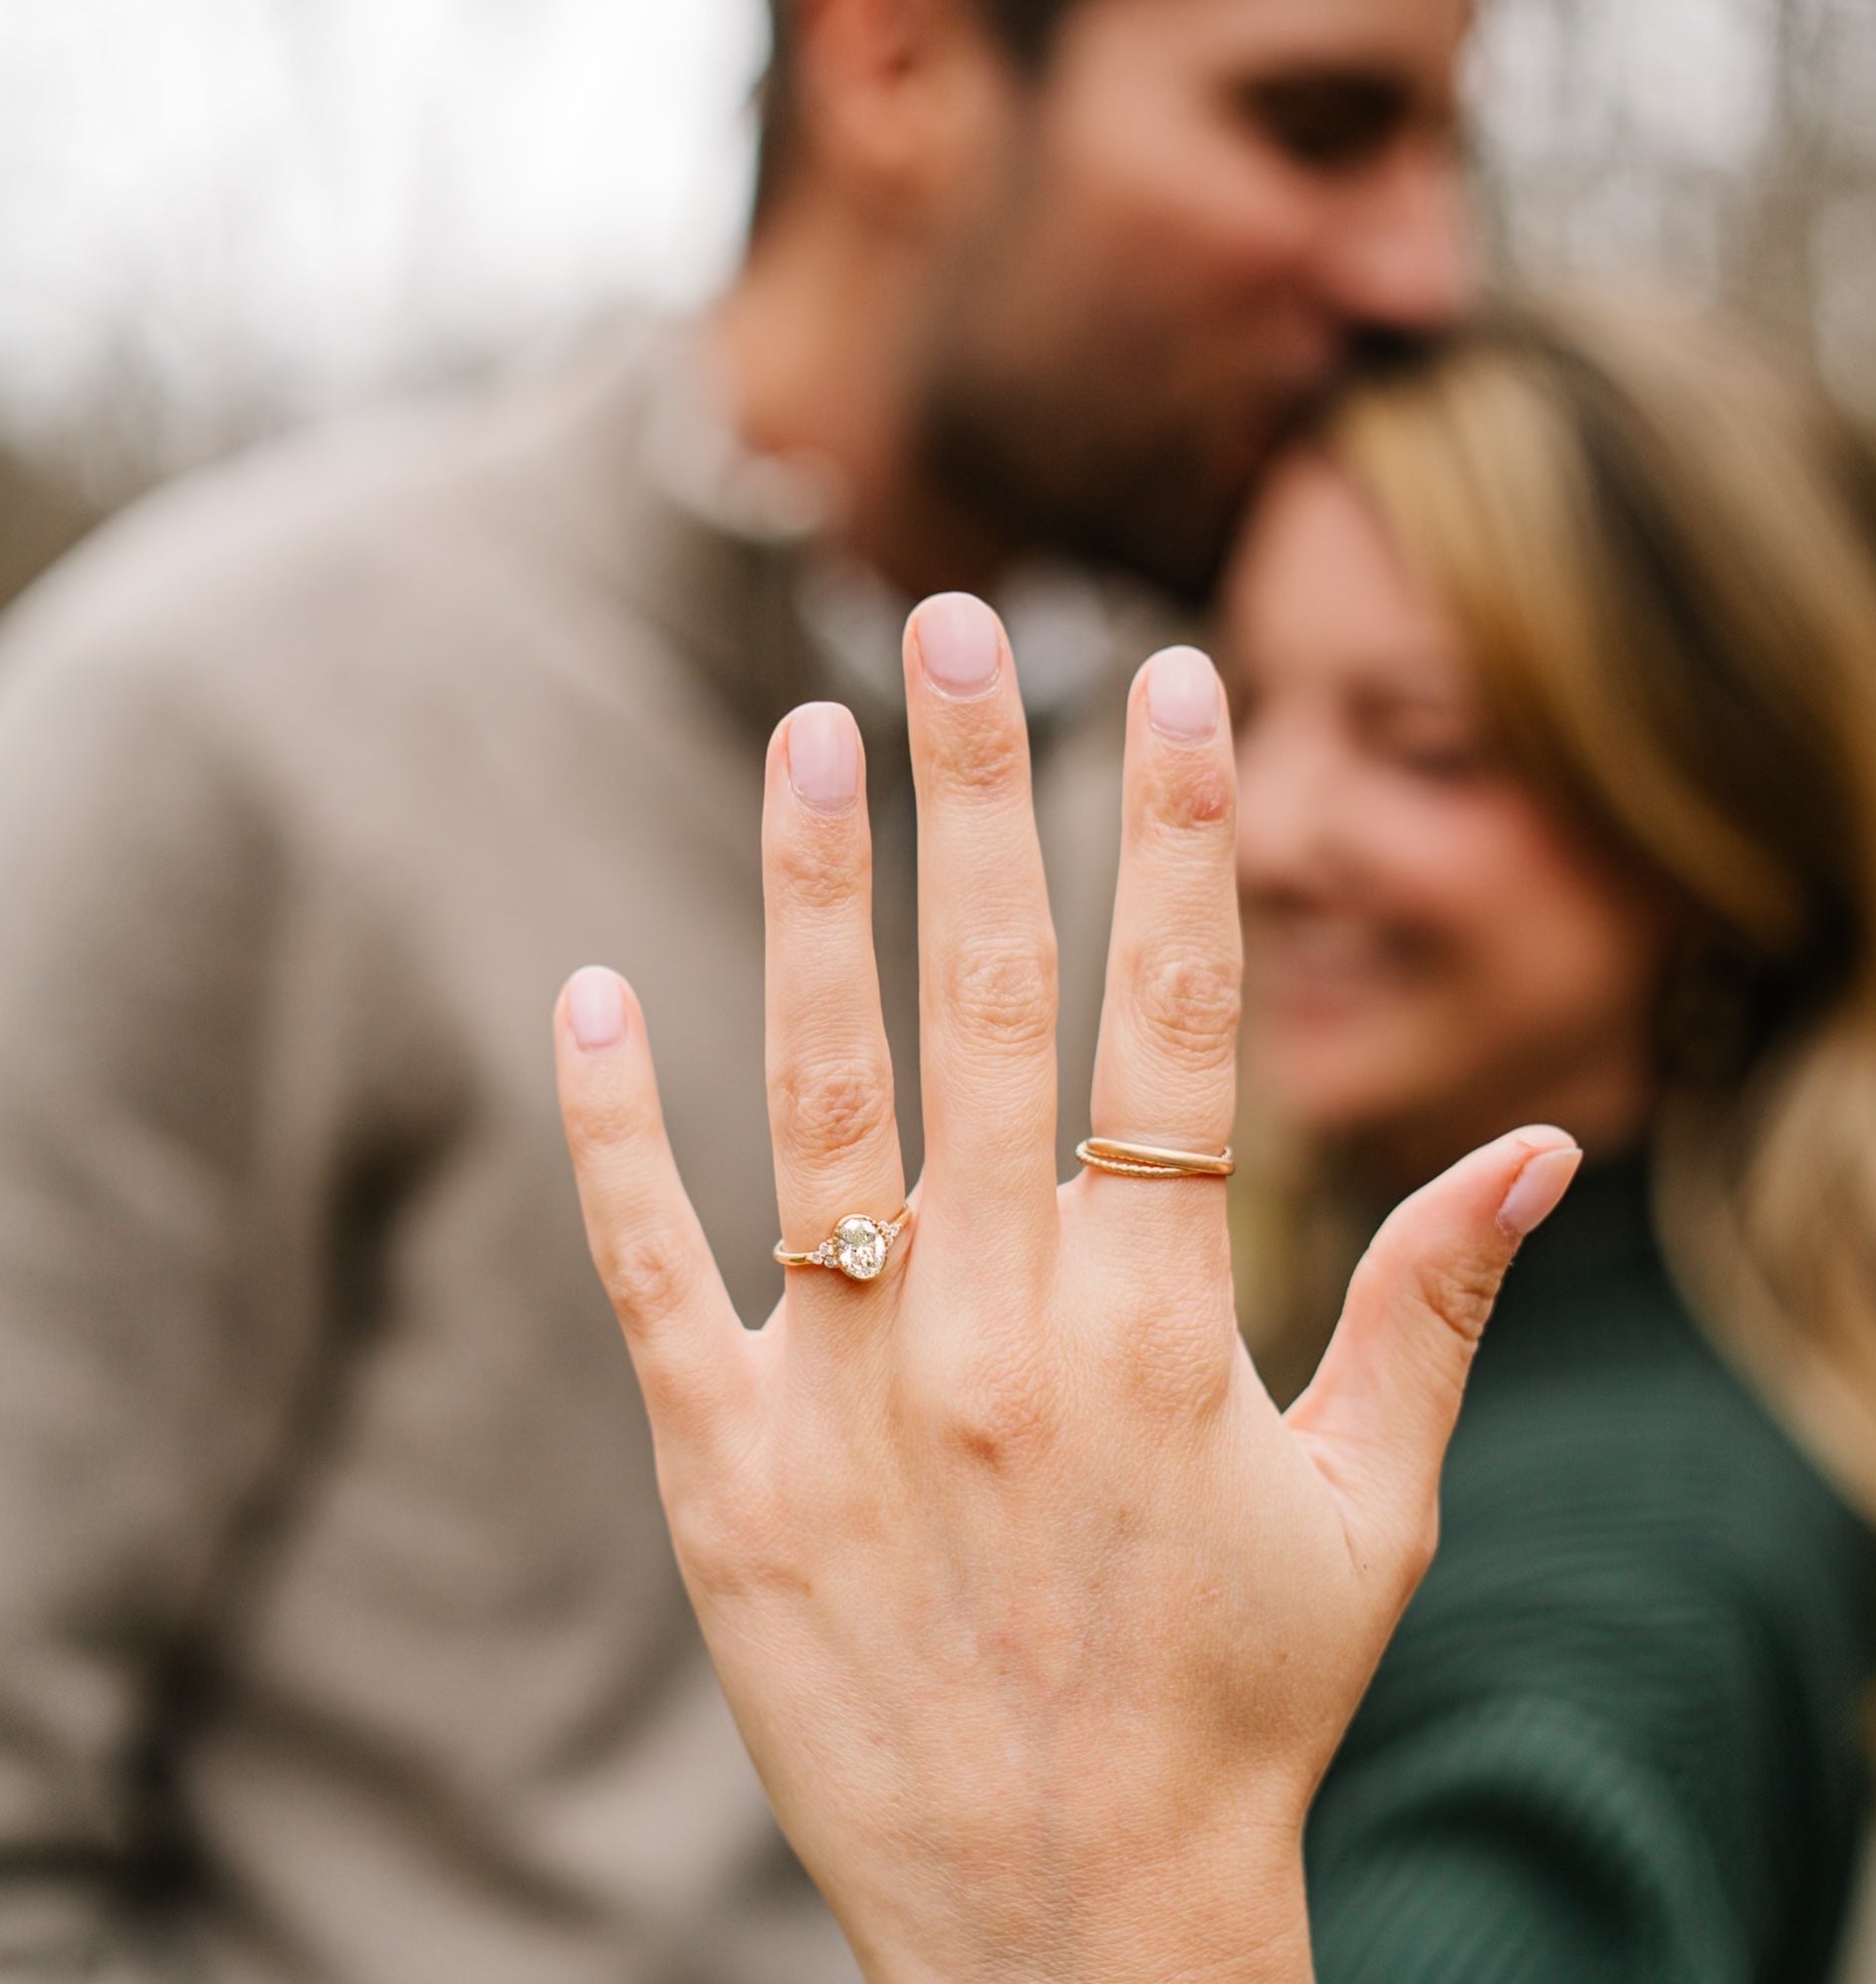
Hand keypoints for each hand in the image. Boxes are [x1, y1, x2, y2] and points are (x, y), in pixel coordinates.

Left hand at [555, 593, 1578, 1983]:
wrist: (1066, 1926)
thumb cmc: (1238, 1703)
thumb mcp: (1372, 1510)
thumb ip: (1438, 1309)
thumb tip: (1541, 1145)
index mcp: (1168, 1324)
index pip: (1177, 1019)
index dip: (1180, 837)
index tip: (1173, 680)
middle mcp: (1006, 1329)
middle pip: (992, 1000)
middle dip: (982, 789)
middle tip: (952, 619)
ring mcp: (852, 1394)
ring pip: (821, 1092)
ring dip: (809, 899)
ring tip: (803, 737)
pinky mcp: (723, 1472)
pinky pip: (651, 1267)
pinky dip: (613, 1129)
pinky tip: (591, 990)